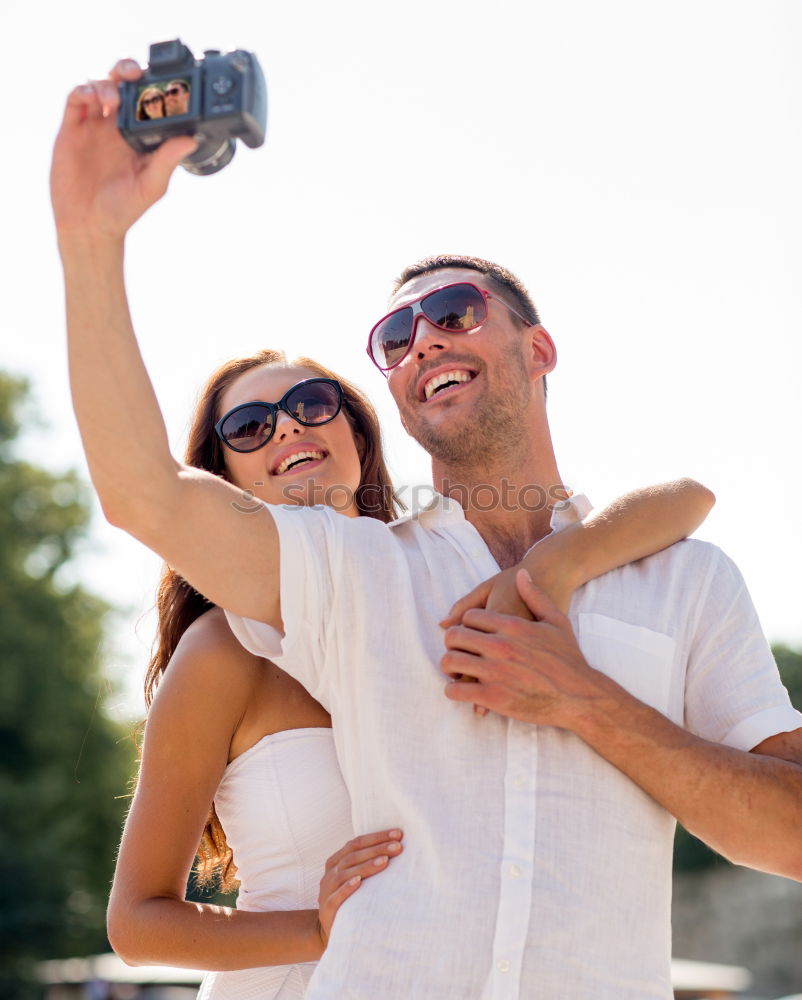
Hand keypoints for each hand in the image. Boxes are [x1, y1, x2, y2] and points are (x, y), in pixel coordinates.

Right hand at [50, 59, 196, 241]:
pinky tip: (90, 98)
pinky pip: (75, 100)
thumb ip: (168, 161)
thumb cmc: (123, 209)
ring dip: (106, 84)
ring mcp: (94, 125)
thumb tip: (191, 140)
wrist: (89, 224)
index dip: (152, 87)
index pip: (146, 101)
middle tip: (135, 73)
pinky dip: (82, 91)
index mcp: (139, 136)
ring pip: (98, 86)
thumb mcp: (151, 186)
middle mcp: (117, 126)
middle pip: (121, 84)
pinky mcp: (72, 129)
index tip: (163, 83)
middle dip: (127, 70)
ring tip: (113, 100)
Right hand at [317, 828, 402, 947]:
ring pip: (345, 873)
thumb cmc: (352, 898)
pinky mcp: (327, 909)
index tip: (398, 834)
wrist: (334, 929)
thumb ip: (367, 862)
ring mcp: (327, 890)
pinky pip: (336, 896)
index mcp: (336, 861)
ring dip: (366, 866)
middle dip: (377, 849)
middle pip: (353, 855)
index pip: (356, 843)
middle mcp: (330, 872)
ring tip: (385, 861)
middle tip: (398, 847)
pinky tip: (359, 882)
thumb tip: (397, 846)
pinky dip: (347, 888)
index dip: (377, 837)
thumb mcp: (356, 877)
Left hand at [441, 570, 602, 725]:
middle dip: (452, 643)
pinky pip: (457, 691)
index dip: (466, 625)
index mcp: (512, 625)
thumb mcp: (557, 620)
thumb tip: (523, 574)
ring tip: (455, 670)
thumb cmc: (570, 659)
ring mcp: (495, 672)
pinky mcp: (493, 697)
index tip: (469, 633)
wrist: (581, 696)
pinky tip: (459, 691)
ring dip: (449, 666)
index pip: (470, 617)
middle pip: (455, 636)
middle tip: (456, 650)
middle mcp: (500, 646)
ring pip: (451, 662)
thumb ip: (535, 595)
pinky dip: (453, 691)